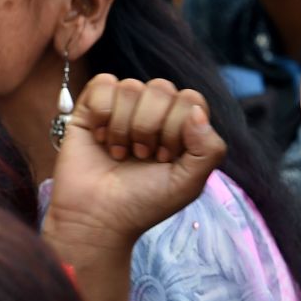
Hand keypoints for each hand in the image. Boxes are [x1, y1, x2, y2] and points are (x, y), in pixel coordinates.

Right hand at [43, 74, 225, 260]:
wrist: (98, 217)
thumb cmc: (144, 202)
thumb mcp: (188, 184)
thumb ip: (208, 149)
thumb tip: (197, 113)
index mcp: (181, 125)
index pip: (190, 100)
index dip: (177, 127)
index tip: (164, 158)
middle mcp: (154, 111)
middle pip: (161, 88)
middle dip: (150, 127)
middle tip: (141, 156)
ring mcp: (123, 107)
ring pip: (131, 86)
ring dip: (124, 126)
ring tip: (120, 153)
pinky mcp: (92, 107)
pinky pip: (103, 83)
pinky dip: (102, 113)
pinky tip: (101, 138)